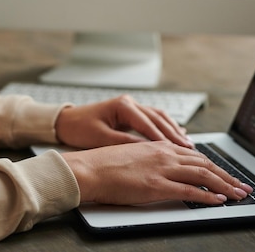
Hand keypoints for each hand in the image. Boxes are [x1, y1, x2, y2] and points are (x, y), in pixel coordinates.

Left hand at [55, 95, 192, 148]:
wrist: (66, 121)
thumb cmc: (79, 128)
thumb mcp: (101, 138)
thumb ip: (124, 143)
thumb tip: (146, 151)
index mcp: (123, 105)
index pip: (147, 123)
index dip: (162, 138)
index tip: (174, 150)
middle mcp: (130, 103)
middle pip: (158, 118)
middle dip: (174, 133)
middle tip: (188, 147)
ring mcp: (131, 106)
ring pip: (159, 117)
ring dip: (173, 129)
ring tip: (187, 143)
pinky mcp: (131, 113)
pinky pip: (153, 119)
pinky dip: (165, 127)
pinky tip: (176, 134)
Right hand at [62, 141, 252, 204]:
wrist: (89, 168)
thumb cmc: (106, 164)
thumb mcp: (135, 155)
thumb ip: (154, 159)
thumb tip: (167, 168)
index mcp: (160, 146)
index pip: (195, 156)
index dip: (215, 166)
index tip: (227, 174)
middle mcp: (165, 154)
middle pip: (205, 164)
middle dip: (227, 176)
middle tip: (242, 186)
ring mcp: (162, 170)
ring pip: (202, 176)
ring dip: (225, 186)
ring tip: (238, 194)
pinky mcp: (156, 186)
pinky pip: (189, 191)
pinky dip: (207, 196)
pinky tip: (218, 201)